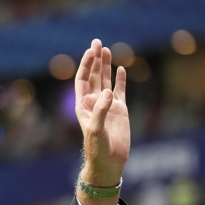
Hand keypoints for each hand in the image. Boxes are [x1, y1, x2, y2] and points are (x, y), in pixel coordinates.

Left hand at [75, 39, 129, 187]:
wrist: (109, 162)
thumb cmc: (98, 148)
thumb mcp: (96, 130)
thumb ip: (101, 110)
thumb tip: (108, 93)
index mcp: (83, 105)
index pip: (83, 80)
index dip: (86, 65)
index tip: (91, 51)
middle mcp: (94, 102)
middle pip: (94, 76)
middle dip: (95, 59)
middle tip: (97, 42)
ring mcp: (107, 105)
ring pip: (106, 80)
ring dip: (106, 65)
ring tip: (107, 49)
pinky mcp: (120, 110)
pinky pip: (120, 91)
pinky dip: (120, 80)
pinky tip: (121, 69)